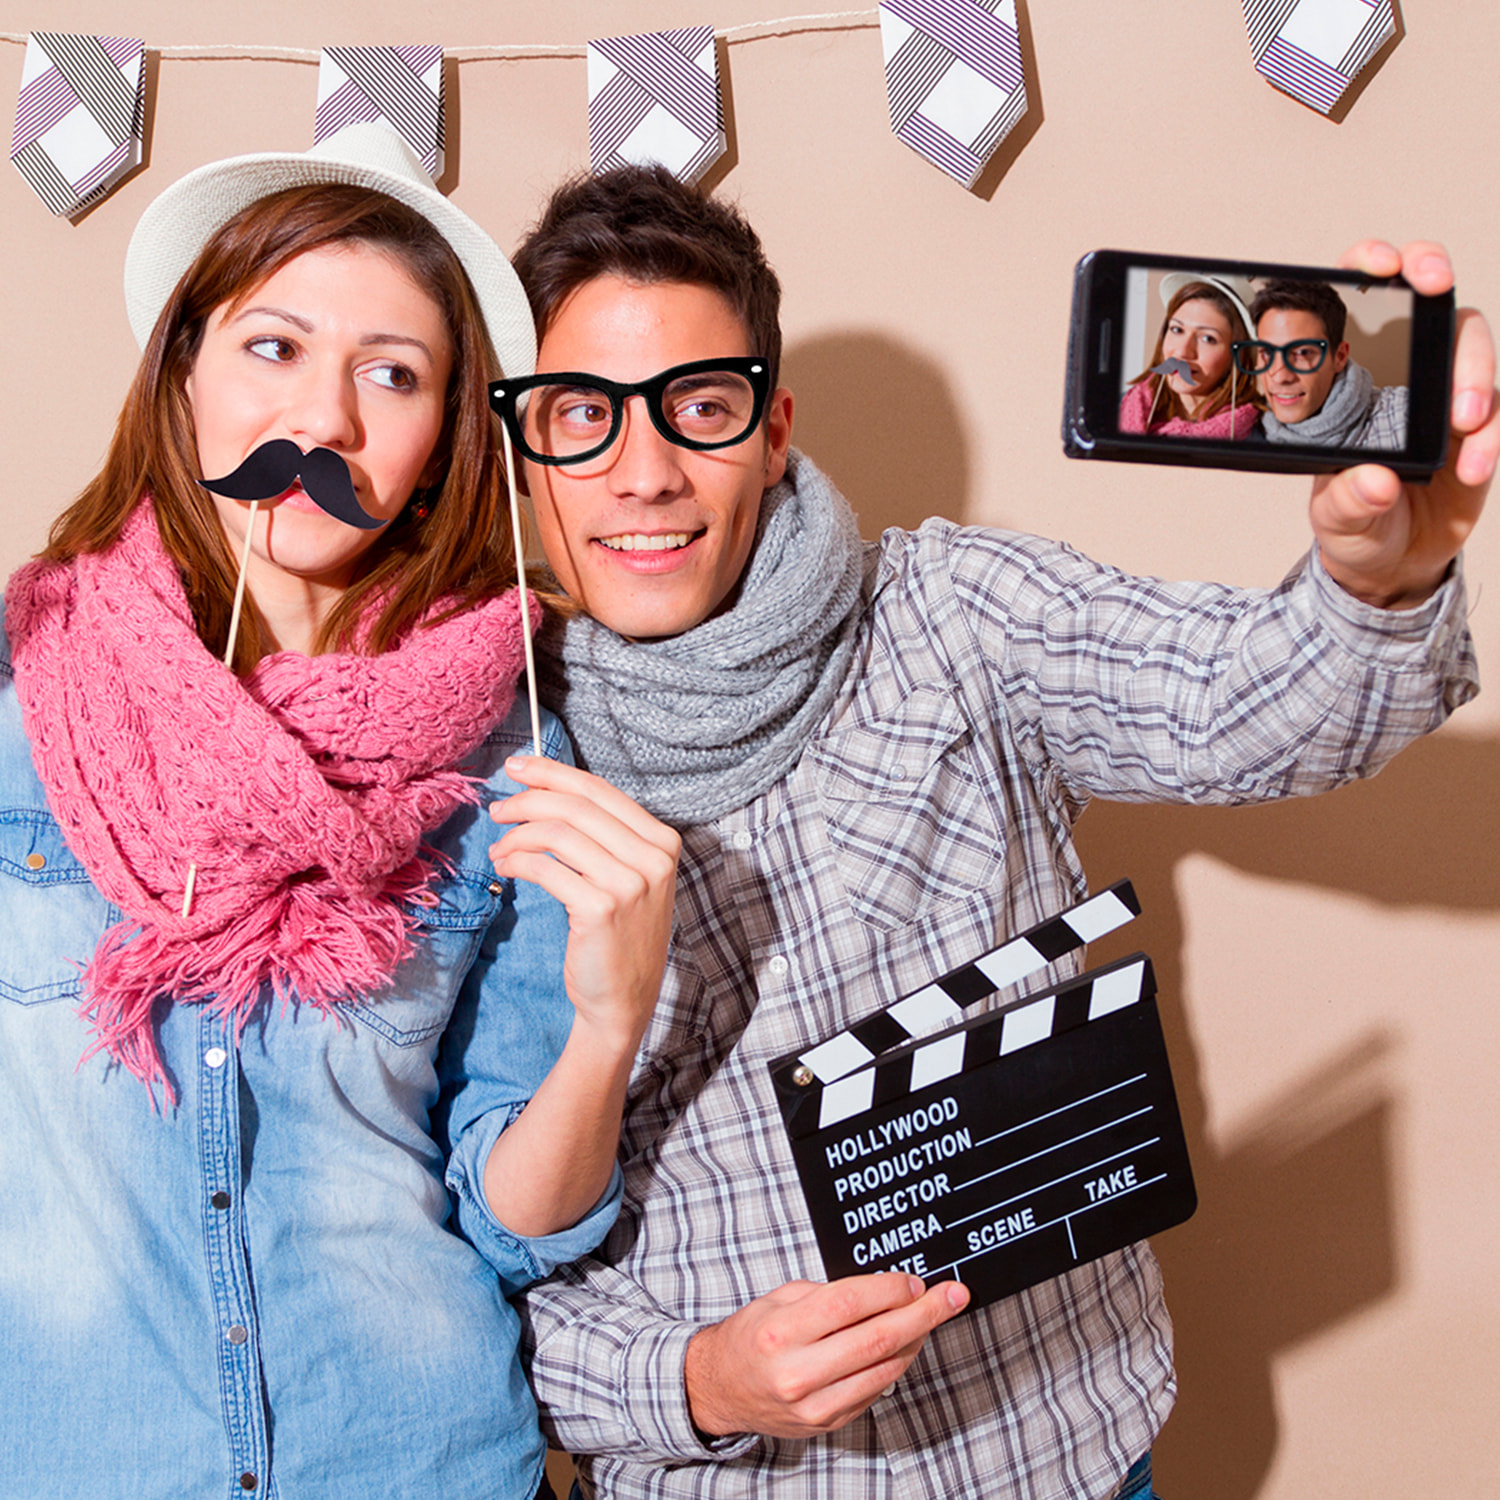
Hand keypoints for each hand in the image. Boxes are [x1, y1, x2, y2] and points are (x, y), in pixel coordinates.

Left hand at [490, 757, 678, 1053]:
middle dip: (528, 800)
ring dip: (517, 836)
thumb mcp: (628, 878)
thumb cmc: (618, 937)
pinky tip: (507, 868)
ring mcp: (630, 884)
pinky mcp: (601, 909)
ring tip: (499, 849)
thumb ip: (603, 836)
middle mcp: (653, 858)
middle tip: (498, 809)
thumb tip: (547, 790)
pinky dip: (518, 862)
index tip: (517, 767)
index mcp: (663, 842)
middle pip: (577, 806)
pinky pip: (546, 868)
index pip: (600, 790)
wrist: (623, 1001)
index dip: (553, 773)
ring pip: (558, 833)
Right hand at [684, 1274, 970, 1438]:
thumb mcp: (779, 1298)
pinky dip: (895, 1364)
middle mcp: (798, 1372)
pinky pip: (874, 1391)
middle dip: (923, 1314)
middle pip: (876, 1339)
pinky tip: (904, 1345)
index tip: (915, 1281)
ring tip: (932, 1317)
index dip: (889, 1290)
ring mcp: (814, 1404)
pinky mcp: (826, 1423)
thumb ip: (828, 1295)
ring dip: (916, 1340)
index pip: (849, 1304)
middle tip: (951, 1297)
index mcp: (781, 1331)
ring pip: (883, 1369)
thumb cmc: (752, 1335)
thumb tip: (885, 1290)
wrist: (721, 1388)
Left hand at [1310, 240, 1496, 608]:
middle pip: (1430, 302)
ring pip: (1473, 348)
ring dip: (1474, 373)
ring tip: (1464, 423)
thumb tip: (1374, 480)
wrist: (1393, 563)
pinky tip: (1469, 467)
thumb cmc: (1355, 525)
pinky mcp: (1481, 426)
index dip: (1371, 266)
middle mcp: (1404, 377)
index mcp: (1354, 384)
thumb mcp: (1336, 519)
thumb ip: (1346, 501)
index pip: (1361, 304)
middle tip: (1435, 283)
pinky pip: (1498, 410)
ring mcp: (1447, 396)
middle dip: (1435, 274)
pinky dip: (1491, 435)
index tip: (1379, 262)